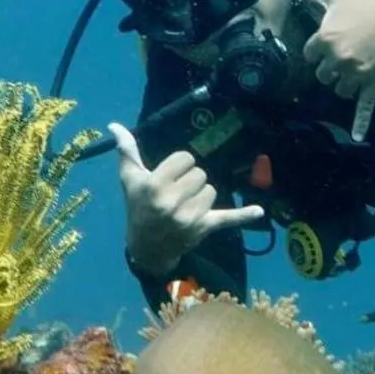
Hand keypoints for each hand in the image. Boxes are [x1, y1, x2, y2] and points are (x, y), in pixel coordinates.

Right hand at [109, 124, 264, 278]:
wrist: (146, 248)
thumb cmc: (138, 207)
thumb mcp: (130, 179)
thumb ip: (127, 151)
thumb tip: (114, 125)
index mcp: (155, 186)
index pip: (185, 159)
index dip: (179, 164)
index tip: (170, 176)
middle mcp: (172, 202)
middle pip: (200, 174)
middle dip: (190, 180)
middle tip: (177, 193)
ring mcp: (190, 217)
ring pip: (211, 190)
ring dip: (202, 195)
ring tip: (186, 205)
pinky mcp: (204, 228)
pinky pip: (228, 218)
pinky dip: (244, 215)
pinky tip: (259, 211)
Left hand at [286, 0, 374, 142]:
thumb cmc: (369, 0)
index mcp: (325, 39)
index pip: (309, 53)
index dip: (318, 47)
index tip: (329, 40)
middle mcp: (338, 59)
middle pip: (323, 74)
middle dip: (330, 66)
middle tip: (343, 52)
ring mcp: (356, 72)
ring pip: (339, 88)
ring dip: (343, 82)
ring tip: (353, 68)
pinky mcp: (374, 80)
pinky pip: (365, 104)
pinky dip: (361, 121)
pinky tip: (356, 136)